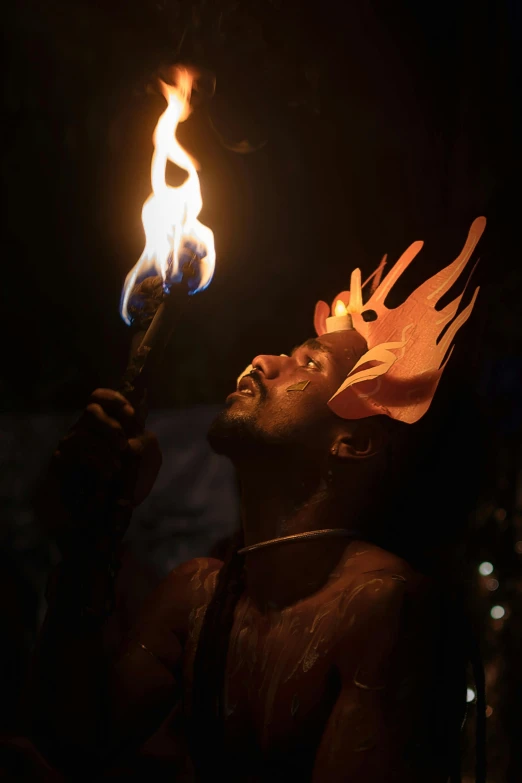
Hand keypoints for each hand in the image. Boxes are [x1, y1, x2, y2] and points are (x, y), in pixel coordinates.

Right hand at [37, 389, 161, 547]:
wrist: (94, 526)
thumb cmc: (118, 494)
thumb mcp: (140, 468)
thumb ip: (144, 448)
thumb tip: (138, 438)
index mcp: (103, 428)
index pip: (100, 399)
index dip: (114, 400)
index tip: (131, 415)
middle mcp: (83, 432)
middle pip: (92, 408)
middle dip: (111, 424)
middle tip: (124, 444)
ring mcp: (69, 447)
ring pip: (82, 430)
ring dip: (105, 445)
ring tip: (118, 467)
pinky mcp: (59, 464)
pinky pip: (74, 451)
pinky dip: (96, 460)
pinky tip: (108, 475)